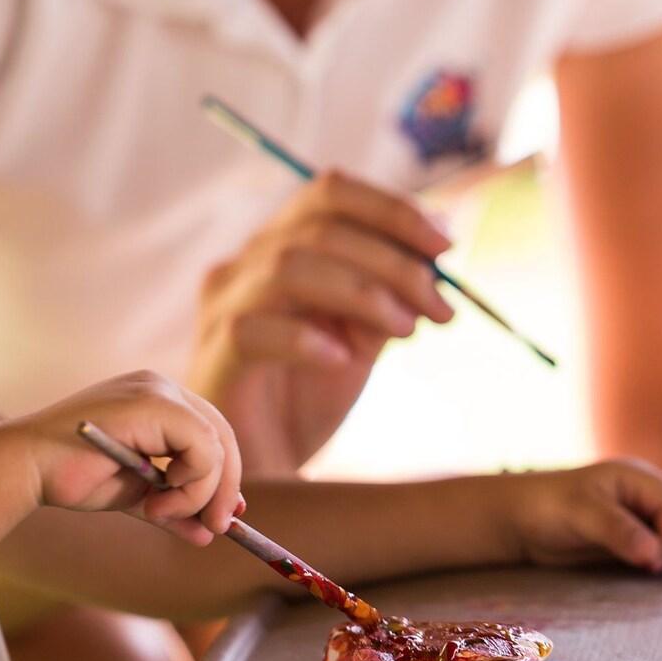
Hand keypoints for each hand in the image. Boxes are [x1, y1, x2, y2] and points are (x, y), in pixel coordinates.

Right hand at [12, 371, 242, 546]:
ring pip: (215, 446)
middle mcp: (161, 387)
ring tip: (161, 513)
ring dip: (199, 494)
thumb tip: (207, 534)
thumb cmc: (73, 477)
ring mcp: (158, 391)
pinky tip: (155, 504)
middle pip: (221, 437)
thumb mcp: (136, 492)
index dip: (224, 476)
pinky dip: (191, 486)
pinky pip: (203, 449)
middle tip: (216, 528)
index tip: (224, 516)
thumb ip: (173, 505)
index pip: (209, 434)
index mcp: (157, 400)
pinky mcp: (156, 403)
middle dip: (223, 489)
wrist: (29, 468)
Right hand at [188, 171, 456, 472]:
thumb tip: (439, 242)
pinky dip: (306, 339)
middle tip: (441, 307)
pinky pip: (254, 330)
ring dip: (362, 294)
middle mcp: (245, 263)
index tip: (446, 243)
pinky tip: (342, 362)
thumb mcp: (366, 332)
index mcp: (281, 244)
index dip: (391, 208)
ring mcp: (224, 307)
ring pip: (290, 268)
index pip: (330, 193)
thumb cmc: (313, 391)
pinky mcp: (214, 357)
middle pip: (319, 228)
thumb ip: (392, 288)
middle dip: (393, 261)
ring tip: (404, 332)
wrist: (269, 467)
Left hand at [506, 460, 661, 574]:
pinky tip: (647, 567)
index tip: (648, 563)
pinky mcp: (645, 536)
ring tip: (649, 567)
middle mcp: (653, 494)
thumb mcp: (580, 514)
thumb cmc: (548, 508)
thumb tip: (653, 554)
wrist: (526, 521)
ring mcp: (652, 515)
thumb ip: (617, 530)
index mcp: (642, 479)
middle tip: (649, 566)